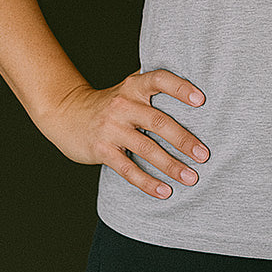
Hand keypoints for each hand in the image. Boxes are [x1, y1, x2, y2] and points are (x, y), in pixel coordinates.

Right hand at [40, 69, 209, 199]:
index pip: (159, 80)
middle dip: (184, 140)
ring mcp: (111, 128)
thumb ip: (153, 86)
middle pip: (158, 121)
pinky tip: (164, 192)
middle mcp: (123, 104)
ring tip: (191, 177)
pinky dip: (148, 183)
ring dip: (171, 165)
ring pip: (146, 149)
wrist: (67, 113)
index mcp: (133, 86)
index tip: (201, 100)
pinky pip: (128, 169)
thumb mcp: (128, 87)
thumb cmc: (110, 102)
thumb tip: (194, 84)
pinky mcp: (101, 150)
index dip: (180, 88)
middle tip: (204, 155)